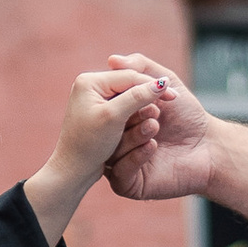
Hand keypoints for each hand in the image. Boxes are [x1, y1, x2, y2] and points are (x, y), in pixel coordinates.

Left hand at [23, 67, 163, 245]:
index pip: (129, 76)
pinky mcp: (101, 113)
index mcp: (90, 81)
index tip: (174, 95)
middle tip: (174, 99)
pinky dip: (138, 112)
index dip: (153, 85)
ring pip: (129, 96)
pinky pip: (125, 107)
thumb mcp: (114, 117)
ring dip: (146, 103)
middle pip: (130, 84)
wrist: (73, 170)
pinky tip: (150, 118)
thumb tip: (162, 82)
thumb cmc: (90, 144)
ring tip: (161, 112)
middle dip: (151, 92)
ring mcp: (96, 99)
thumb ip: (137, 96)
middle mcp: (91, 86)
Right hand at [98, 53, 217, 203]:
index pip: (106, 109)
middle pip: (105, 131)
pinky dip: (135, 157)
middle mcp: (117, 142)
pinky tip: (152, 146)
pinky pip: (120, 173)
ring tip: (155, 127)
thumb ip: (141, 67)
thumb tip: (112, 59)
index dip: (120, 99)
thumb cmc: (189, 115)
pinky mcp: (130, 185)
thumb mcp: (165, 81)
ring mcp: (122, 164)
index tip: (140, 93)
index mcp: (120, 120)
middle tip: (152, 112)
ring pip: (111, 152)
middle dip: (127, 118)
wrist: (210, 147)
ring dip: (133, 136)